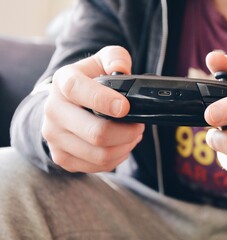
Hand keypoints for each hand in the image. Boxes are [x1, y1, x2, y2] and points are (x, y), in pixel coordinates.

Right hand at [42, 46, 144, 172]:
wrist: (65, 105)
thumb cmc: (90, 82)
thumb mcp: (102, 62)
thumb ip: (115, 58)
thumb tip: (121, 70)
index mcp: (63, 82)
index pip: (78, 90)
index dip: (104, 101)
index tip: (125, 107)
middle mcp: (53, 111)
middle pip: (96, 133)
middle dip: (127, 132)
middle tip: (139, 126)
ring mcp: (55, 138)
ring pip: (100, 154)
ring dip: (125, 146)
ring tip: (132, 135)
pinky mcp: (61, 157)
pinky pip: (97, 166)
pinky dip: (116, 158)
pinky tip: (120, 146)